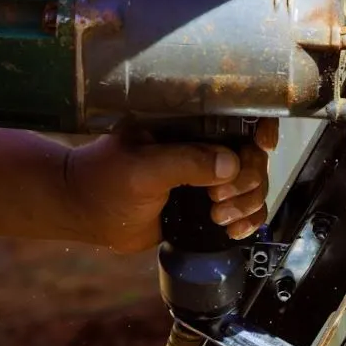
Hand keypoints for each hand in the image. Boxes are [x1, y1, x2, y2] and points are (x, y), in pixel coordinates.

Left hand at [63, 120, 279, 253]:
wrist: (84, 213)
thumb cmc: (104, 181)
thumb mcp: (142, 169)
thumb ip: (186, 163)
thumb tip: (231, 165)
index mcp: (190, 125)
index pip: (239, 116)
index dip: (260, 128)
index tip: (262, 146)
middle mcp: (204, 146)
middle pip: (253, 156)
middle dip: (247, 180)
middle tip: (218, 199)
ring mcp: (208, 176)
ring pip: (254, 184)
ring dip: (247, 203)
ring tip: (218, 217)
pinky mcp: (208, 203)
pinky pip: (245, 208)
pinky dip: (248, 219)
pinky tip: (232, 229)